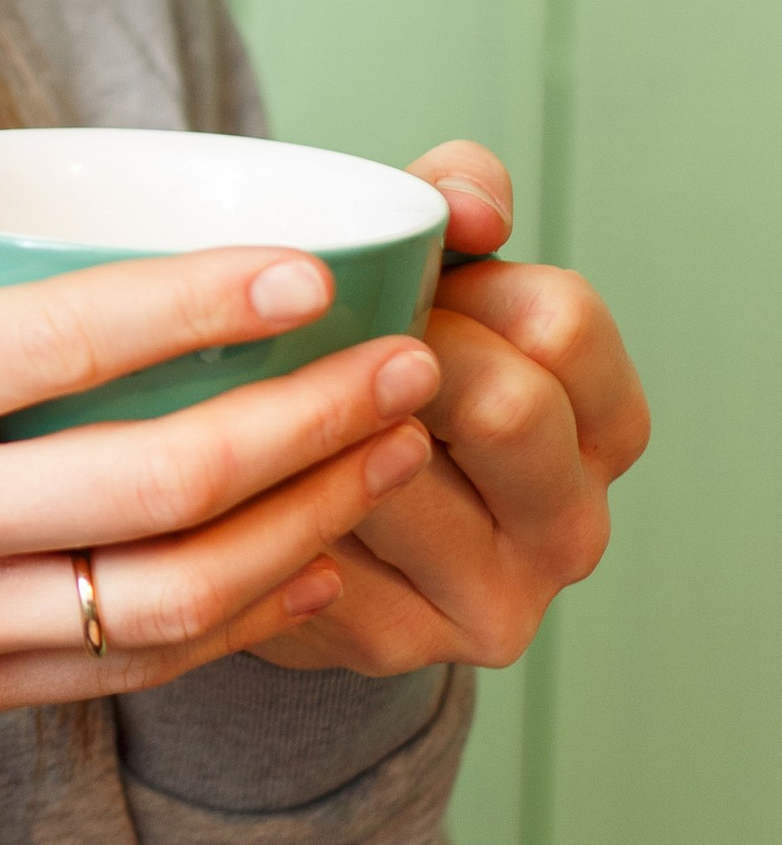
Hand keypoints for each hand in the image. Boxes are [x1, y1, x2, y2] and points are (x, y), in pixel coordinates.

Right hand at [0, 145, 440, 804]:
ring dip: (309, 525)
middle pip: (155, 478)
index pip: (54, 343)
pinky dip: (247, 621)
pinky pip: (139, 668)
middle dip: (307, 420)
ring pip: (176, 592)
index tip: (305, 269)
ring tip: (395, 457)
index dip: (196, 304)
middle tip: (410, 361)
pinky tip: (316, 563)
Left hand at [250, 137, 649, 676]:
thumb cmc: (371, 354)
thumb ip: (454, 200)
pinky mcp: (393, 644)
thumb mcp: (426, 264)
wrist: (284, 499)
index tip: (406, 287)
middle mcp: (573, 525)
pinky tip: (239, 476)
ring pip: (396, 475)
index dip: (468, 289)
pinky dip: (265, 494)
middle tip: (320, 336)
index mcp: (606, 425)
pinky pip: (316, 543)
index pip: (563, 324)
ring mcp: (493, 599)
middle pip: (505, 405)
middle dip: (399, 352)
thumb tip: (468, 206)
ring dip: (318, 424)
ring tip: (265, 396)